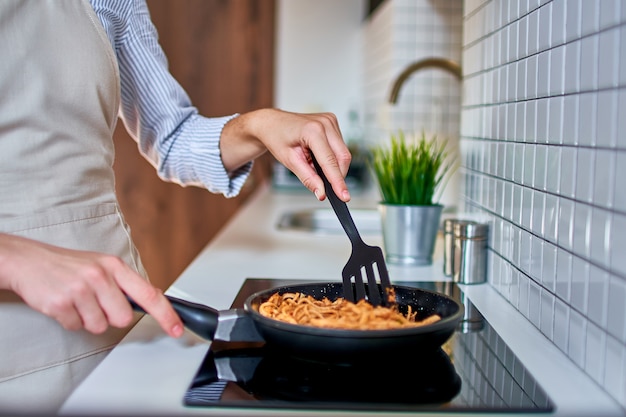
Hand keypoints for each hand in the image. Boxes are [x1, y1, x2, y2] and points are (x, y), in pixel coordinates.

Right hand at [0, 233, 183, 336]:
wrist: (30, 261)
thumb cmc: (70, 265)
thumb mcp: (102, 266)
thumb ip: (125, 284)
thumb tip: (149, 302)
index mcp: (115, 266)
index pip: (149, 294)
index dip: (166, 314)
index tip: (176, 328)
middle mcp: (100, 276)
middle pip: (123, 318)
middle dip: (111, 317)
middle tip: (97, 303)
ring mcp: (80, 289)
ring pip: (100, 326)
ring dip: (89, 320)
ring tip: (78, 301)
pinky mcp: (61, 303)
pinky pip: (77, 327)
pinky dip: (71, 321)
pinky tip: (65, 304)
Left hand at [220, 109, 351, 201]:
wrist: (272, 123)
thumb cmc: (277, 138)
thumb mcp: (289, 161)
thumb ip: (308, 178)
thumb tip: (322, 192)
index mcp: (313, 130)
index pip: (330, 161)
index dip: (338, 181)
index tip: (344, 197)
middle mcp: (325, 123)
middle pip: (343, 157)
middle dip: (338, 175)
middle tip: (329, 189)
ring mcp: (330, 120)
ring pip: (343, 152)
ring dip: (334, 166)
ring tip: (314, 166)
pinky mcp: (332, 122)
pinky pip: (339, 146)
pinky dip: (333, 157)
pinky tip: (319, 158)